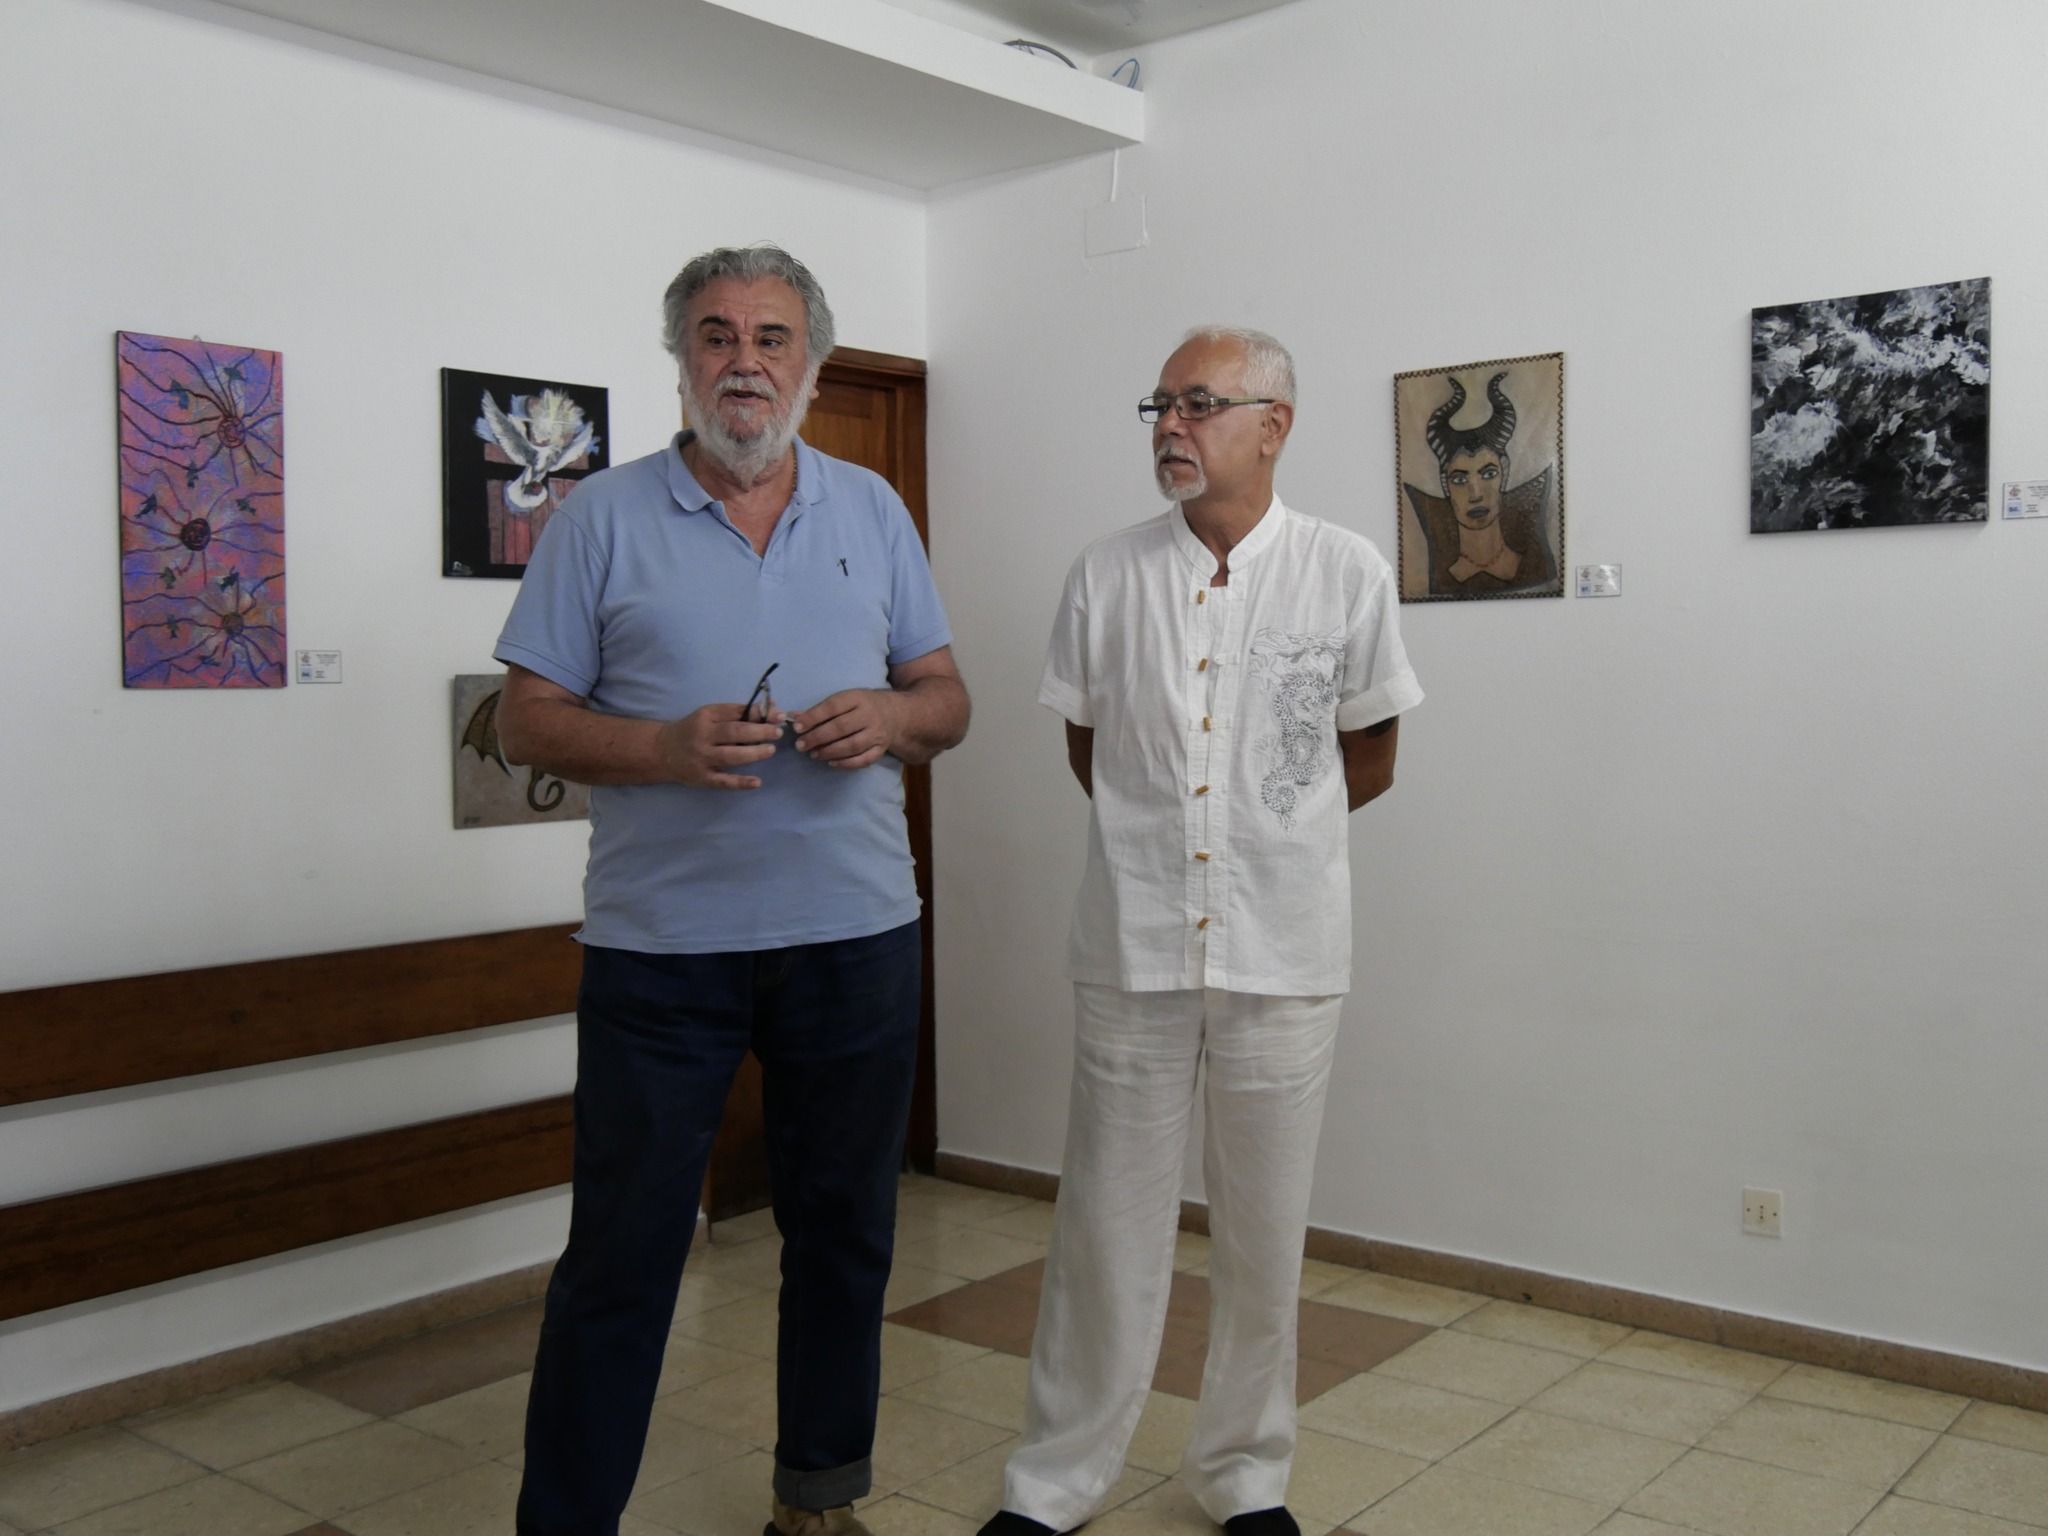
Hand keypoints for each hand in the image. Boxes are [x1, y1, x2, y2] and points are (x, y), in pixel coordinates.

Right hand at [655, 702, 785, 789]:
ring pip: (730, 756)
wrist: (661, 751)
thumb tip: (770, 709)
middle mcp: (702, 736)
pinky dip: (740, 782)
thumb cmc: (692, 730)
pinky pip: (723, 781)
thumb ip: (736, 713)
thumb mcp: (709, 716)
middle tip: (778, 732)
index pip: (735, 712)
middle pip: (734, 732)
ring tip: (771, 749)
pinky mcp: (702, 778)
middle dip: (760, 731)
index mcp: (706, 717)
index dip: (759, 713)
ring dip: (754, 753)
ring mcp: (702, 758)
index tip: (778, 714)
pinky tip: (757, 782)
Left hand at [790, 689, 899, 769]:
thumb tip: (793, 717)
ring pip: (852, 745)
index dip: (813, 717)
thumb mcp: (845, 700)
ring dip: (829, 751)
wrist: (896, 714)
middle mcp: (869, 715)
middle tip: (800, 745)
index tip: (796, 727)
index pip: (833, 707)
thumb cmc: (862, 705)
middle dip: (818, 737)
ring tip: (813, 754)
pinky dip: (846, 763)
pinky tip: (831, 763)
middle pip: (841, 727)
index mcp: (858, 698)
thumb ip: (820, 710)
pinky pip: (864, 759)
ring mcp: (877, 733)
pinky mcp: (881, 749)